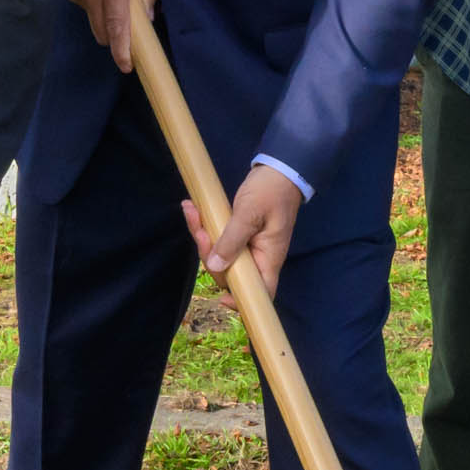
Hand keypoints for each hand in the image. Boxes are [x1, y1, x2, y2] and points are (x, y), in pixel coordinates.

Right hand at [64, 0, 157, 69]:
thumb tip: (146, 17)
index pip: (117, 26)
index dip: (122, 50)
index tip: (127, 66)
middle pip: (103, 32)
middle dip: (117, 37)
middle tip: (132, 22)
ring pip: (94, 22)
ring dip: (107, 18)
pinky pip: (86, 8)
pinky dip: (96, 4)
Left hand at [183, 162, 303, 289]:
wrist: (278, 168)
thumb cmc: (270, 190)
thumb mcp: (250, 213)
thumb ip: (232, 240)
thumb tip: (216, 266)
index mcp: (269, 257)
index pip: (262, 293)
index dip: (243, 301)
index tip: (222, 298)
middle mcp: (258, 257)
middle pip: (230, 273)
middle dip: (209, 254)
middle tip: (200, 229)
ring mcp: (247, 246)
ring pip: (220, 255)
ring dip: (203, 237)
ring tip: (192, 211)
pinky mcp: (237, 234)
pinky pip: (218, 239)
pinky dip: (204, 226)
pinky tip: (192, 209)